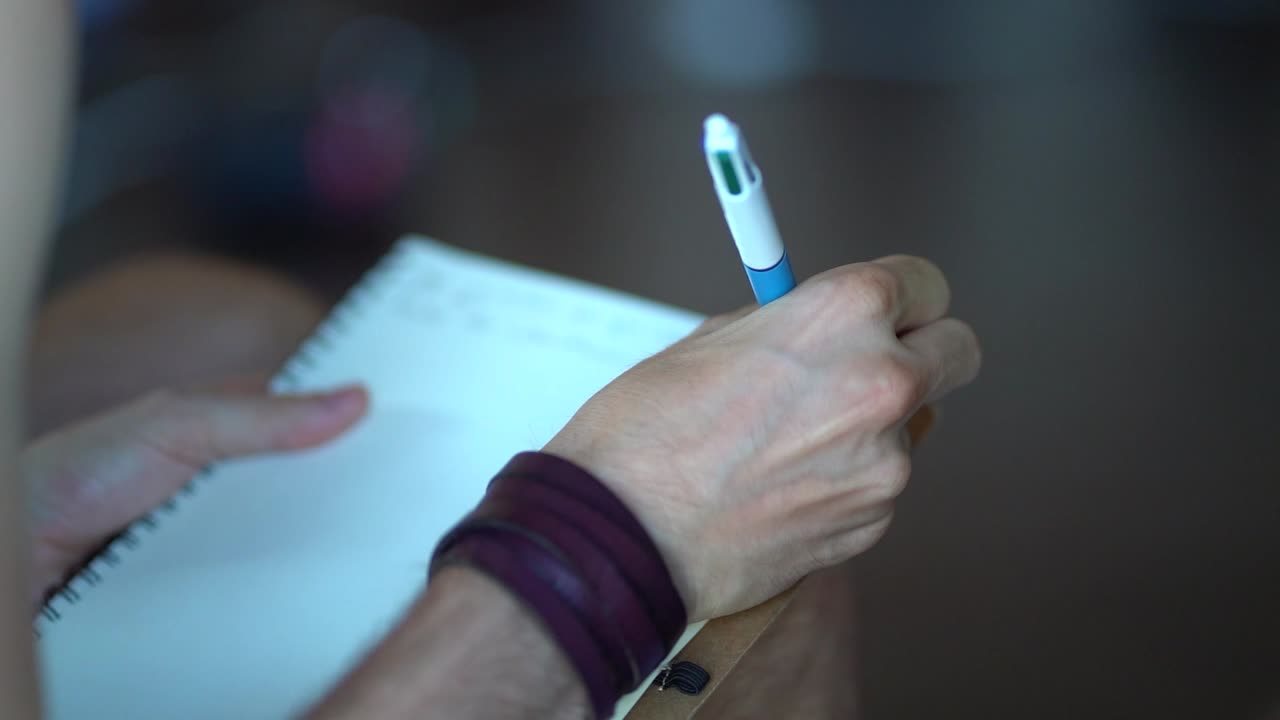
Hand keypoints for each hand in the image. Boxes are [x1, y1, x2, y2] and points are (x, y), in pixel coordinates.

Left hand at [23, 382, 368, 606]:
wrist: (18, 552)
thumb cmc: (72, 474)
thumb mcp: (175, 425)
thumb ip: (259, 415)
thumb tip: (350, 399)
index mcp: (223, 428)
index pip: (307, 423)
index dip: (353, 426)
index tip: (407, 432)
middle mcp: (224, 482)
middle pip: (307, 485)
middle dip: (344, 490)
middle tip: (400, 493)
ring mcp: (218, 536)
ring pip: (289, 539)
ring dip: (315, 544)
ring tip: (365, 544)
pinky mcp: (208, 586)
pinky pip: (262, 584)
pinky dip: (283, 585)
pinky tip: (308, 585)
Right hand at [545, 256, 980, 620]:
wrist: (623, 535)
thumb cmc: (646, 433)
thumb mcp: (713, 337)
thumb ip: (790, 326)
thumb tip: (821, 334)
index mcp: (845, 314)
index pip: (926, 284)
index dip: (901, 297)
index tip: (887, 310)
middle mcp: (883, 381)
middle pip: (958, 351)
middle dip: (921, 351)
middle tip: (866, 365)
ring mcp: (886, 461)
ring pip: (912, 425)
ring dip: (872, 425)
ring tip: (787, 442)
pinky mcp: (873, 521)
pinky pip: (878, 484)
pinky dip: (844, 480)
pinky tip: (780, 486)